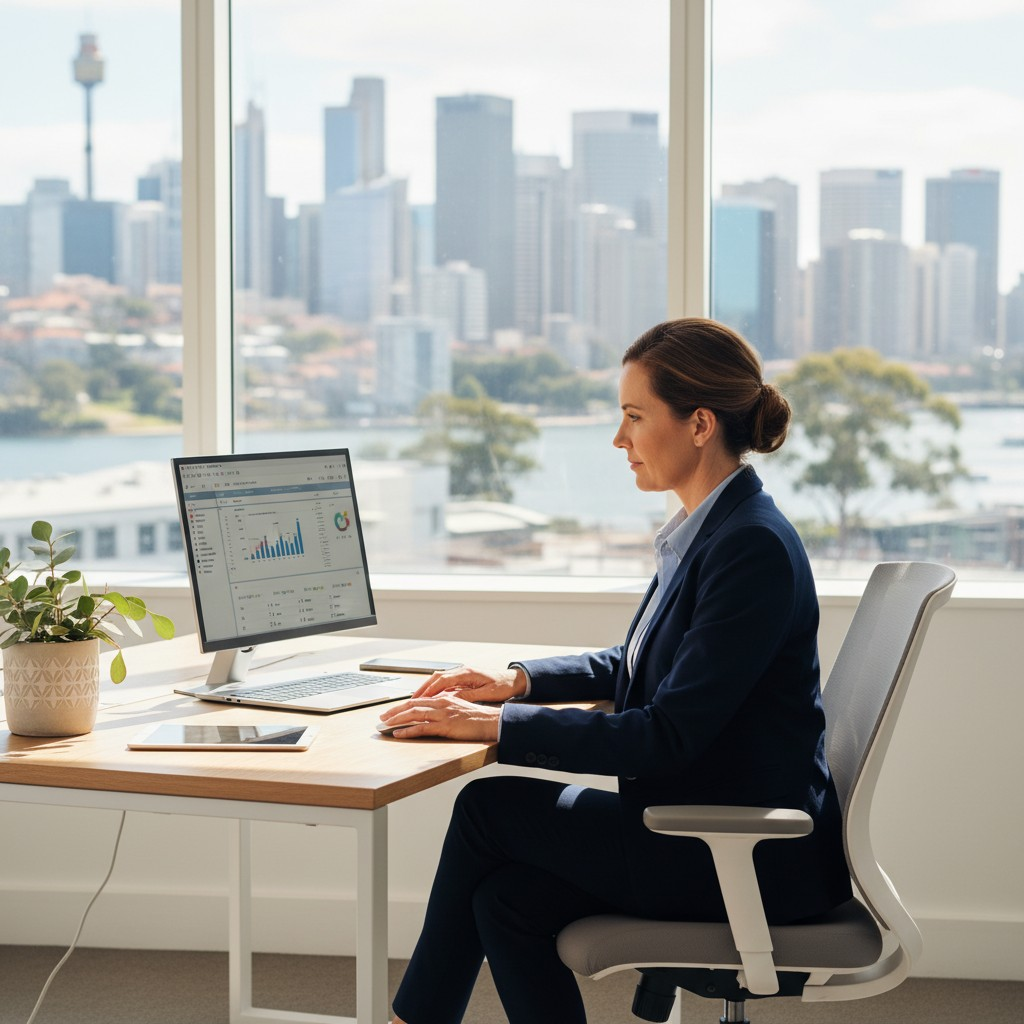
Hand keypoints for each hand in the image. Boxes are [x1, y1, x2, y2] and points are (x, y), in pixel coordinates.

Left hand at [378, 695, 501, 740]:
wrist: (492, 722)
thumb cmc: (478, 718)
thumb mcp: (459, 708)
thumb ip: (446, 707)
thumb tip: (434, 712)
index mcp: (444, 698)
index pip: (418, 700)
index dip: (403, 705)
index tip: (391, 710)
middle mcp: (441, 703)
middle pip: (412, 705)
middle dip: (395, 711)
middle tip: (382, 717)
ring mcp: (442, 714)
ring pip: (414, 714)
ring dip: (397, 719)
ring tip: (385, 725)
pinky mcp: (445, 726)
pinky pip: (422, 728)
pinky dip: (408, 730)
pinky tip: (399, 734)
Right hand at [410, 665, 526, 702]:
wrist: (513, 680)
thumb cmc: (502, 686)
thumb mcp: (487, 693)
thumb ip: (469, 695)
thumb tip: (452, 699)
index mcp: (467, 673)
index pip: (442, 680)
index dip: (429, 690)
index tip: (418, 699)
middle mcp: (462, 671)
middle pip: (436, 678)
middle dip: (422, 689)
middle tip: (410, 700)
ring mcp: (461, 673)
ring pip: (438, 679)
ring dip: (427, 689)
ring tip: (415, 699)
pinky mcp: (463, 678)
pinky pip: (444, 683)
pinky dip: (435, 689)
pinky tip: (430, 698)